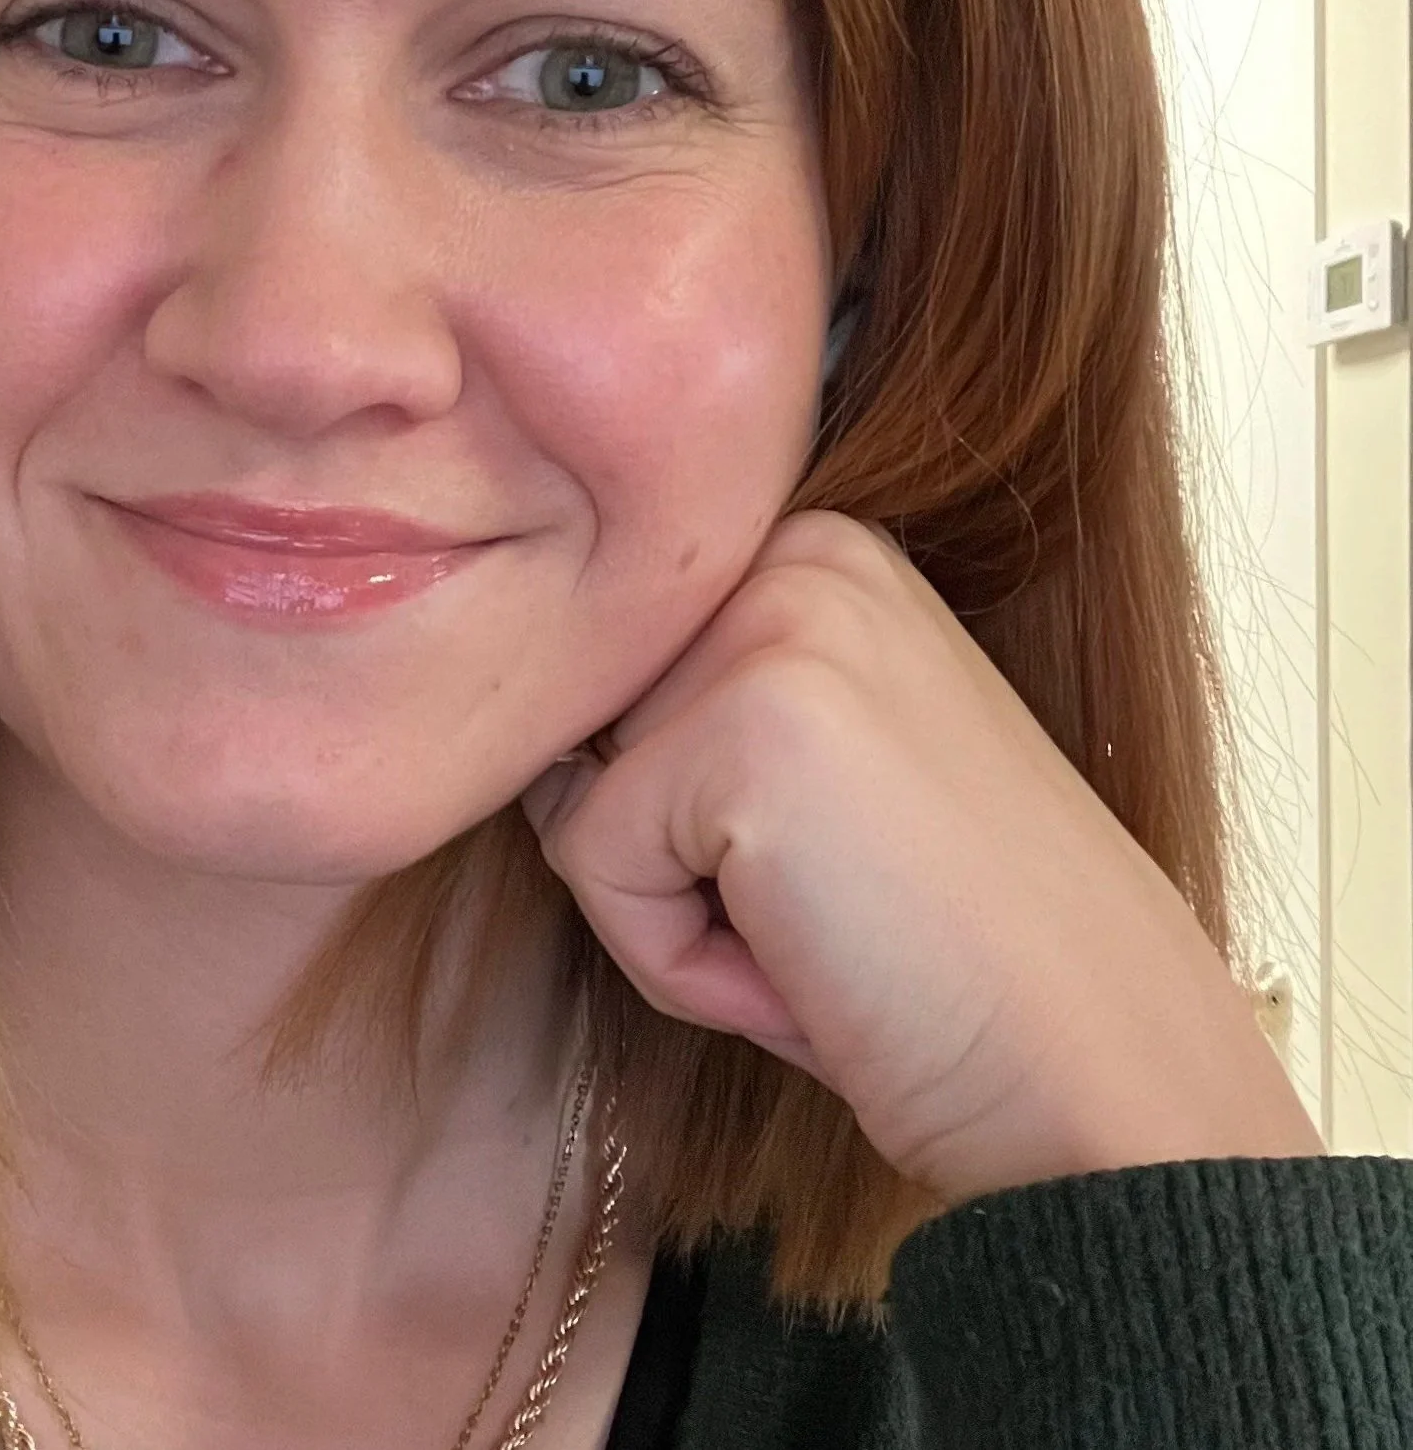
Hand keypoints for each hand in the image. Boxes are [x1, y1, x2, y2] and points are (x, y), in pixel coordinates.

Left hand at [523, 509, 1323, 1205]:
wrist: (1111, 1088)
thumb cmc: (960, 963)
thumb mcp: (821, 783)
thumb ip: (690, 718)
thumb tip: (529, 735)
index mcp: (821, 553)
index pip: (618, 681)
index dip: (690, 820)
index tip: (835, 867)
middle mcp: (796, 554)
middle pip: (587, 733)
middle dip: (672, 864)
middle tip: (837, 914)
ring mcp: (773, 628)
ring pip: (578, 804)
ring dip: (674, 917)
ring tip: (831, 937)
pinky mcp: (743, 728)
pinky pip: (596, 872)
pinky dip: (681, 964)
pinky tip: (820, 966)